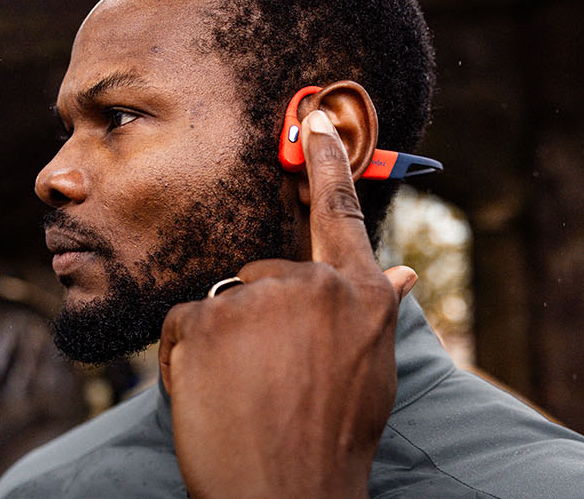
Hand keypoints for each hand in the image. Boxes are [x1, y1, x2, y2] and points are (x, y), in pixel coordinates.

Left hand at [158, 107, 421, 497]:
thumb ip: (374, 313)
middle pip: (264, 277)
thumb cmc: (332, 444)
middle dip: (256, 323)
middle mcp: (312, 286)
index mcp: (360, 297)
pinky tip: (214, 400)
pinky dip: (187, 364)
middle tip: (267, 385)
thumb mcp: (372, 373)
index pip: (340, 215)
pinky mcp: (203, 320)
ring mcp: (256, 299)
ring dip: (222, 348)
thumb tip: (400, 271)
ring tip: (245, 401)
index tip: (313, 121)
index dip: (327, 164)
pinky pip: (183, 328)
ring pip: (222, 306)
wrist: (287, 496)